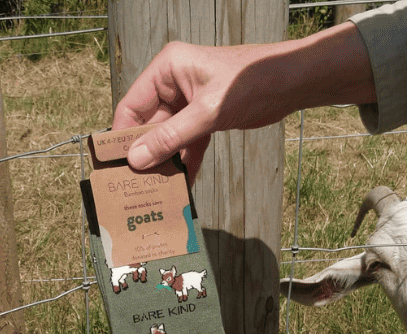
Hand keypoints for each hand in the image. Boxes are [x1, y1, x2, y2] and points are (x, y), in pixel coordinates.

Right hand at [111, 23, 374, 181]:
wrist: (290, 83)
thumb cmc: (249, 84)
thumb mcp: (206, 113)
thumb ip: (171, 137)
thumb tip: (137, 161)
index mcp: (167, 70)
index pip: (131, 106)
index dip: (122, 137)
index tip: (116, 167)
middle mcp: (173, 84)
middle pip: (147, 125)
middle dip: (144, 155)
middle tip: (135, 186)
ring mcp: (188, 103)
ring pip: (167, 138)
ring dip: (165, 163)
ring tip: (156, 191)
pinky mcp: (203, 118)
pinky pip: (187, 144)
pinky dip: (185, 163)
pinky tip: (182, 186)